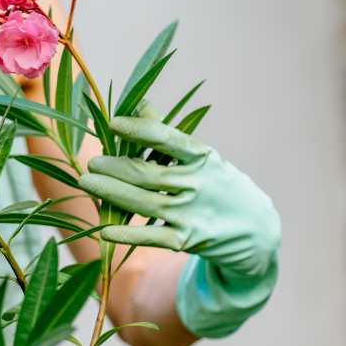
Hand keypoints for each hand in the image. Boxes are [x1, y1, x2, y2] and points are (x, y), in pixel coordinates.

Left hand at [78, 116, 280, 278]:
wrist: (259, 233)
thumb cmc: (222, 187)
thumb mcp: (205, 159)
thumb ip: (169, 135)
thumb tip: (139, 104)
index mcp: (204, 157)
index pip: (167, 138)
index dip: (138, 130)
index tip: (113, 123)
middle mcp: (198, 184)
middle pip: (146, 173)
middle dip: (114, 166)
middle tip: (92, 162)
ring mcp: (193, 214)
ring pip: (143, 202)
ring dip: (111, 192)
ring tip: (87, 181)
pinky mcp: (189, 241)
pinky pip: (151, 237)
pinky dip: (127, 233)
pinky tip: (105, 228)